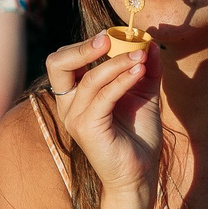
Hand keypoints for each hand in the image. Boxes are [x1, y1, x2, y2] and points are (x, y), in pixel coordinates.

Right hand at [42, 30, 158, 198]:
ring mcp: (75, 117)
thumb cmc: (138, 136)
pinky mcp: (87, 128)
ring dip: (117, 62)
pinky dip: (122, 79)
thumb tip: (150, 41)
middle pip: (57, 63)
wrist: (140, 173)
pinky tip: (139, 71)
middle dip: (83, 46)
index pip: (66, 59)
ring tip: (140, 57)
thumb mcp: (143, 94)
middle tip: (110, 38)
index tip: (115, 35)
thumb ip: (146, 68)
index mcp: (76, 94)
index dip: (86, 43)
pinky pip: (103, 96)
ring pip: (89, 78)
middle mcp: (69, 104)